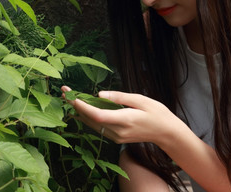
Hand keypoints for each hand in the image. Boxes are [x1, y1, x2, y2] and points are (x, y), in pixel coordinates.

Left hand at [61, 86, 180, 146]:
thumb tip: (99, 93)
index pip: (98, 115)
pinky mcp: (116, 138)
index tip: (71, 97)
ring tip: (68, 98)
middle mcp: (118, 131)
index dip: (82, 107)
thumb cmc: (156, 113)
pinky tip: (80, 108)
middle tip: (64, 92)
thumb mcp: (140, 99)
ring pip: (92, 125)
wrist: (166, 133)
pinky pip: (97, 127)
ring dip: (79, 112)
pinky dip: (87, 117)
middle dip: (75, 106)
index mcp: (125, 120)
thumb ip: (119, 97)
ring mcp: (116, 137)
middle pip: (91, 120)